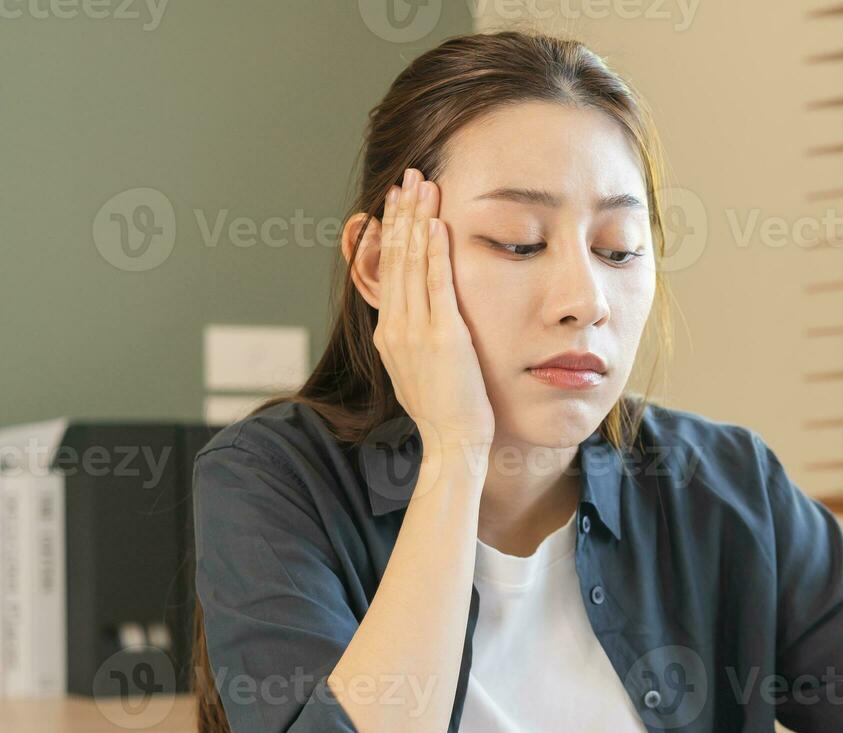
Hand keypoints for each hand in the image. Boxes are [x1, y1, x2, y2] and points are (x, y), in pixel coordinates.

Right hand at [370, 168, 493, 455]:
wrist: (452, 442)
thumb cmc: (444, 412)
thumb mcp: (417, 371)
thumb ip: (413, 342)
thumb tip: (414, 323)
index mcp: (388, 333)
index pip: (388, 271)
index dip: (393, 233)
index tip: (398, 203)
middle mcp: (395, 327)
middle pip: (395, 258)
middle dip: (402, 214)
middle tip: (408, 177)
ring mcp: (416, 331)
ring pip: (412, 263)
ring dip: (417, 220)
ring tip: (422, 186)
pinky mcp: (443, 336)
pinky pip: (437, 284)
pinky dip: (435, 252)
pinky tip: (437, 224)